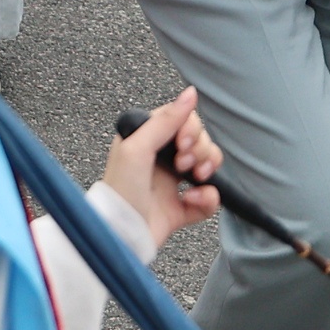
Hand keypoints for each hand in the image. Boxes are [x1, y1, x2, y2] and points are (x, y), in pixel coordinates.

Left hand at [103, 86, 223, 242]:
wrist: (121, 236)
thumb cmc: (119, 192)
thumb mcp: (137, 149)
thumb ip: (165, 120)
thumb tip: (190, 93)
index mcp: (146, 140)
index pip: (182, 120)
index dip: (190, 130)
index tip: (183, 144)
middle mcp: (160, 158)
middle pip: (200, 140)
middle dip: (200, 150)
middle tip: (184, 165)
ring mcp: (172, 184)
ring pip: (209, 165)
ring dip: (209, 170)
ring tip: (196, 181)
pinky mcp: (182, 208)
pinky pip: (209, 197)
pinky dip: (208, 198)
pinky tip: (193, 200)